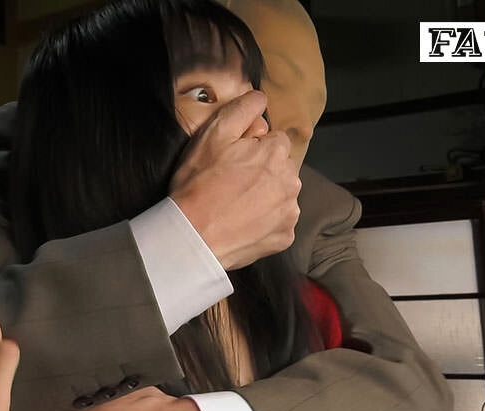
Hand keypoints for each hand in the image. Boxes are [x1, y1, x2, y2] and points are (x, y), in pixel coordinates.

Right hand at [170, 90, 301, 269]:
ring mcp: (290, 211)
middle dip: (262, 171)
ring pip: (281, 194)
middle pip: (280, 168)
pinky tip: (243, 223)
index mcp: (276, 152)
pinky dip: (265, 222)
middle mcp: (291, 181)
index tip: (232, 161)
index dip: (251, 148)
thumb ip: (242, 110)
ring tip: (236, 204)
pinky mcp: (284, 236)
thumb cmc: (199, 184)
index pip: (273, 140)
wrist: (193, 237)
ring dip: (265, 196)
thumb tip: (261, 99)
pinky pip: (279, 222)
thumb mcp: (213, 135)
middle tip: (231, 183)